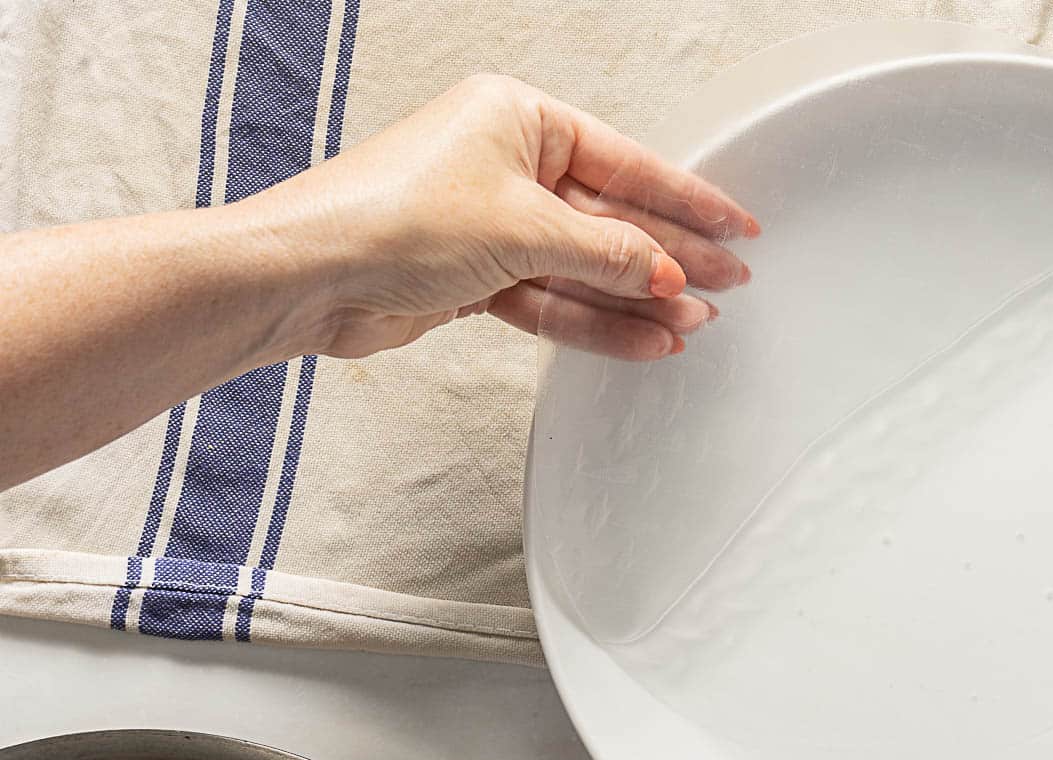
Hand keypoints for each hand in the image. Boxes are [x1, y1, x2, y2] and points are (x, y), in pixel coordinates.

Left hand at [264, 73, 758, 360]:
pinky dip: (594, 323)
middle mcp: (506, 165)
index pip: (626, 162)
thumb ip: (606, 254)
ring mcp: (492, 224)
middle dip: (669, 257)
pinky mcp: (476, 277)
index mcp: (517, 119)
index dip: (687, 199)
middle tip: (727, 284)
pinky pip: (553, 301)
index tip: (735, 227)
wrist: (311, 278)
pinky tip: (644, 341)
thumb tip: (666, 273)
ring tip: (693, 325)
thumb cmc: (393, 218)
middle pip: (610, 217)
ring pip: (585, 267)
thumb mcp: (524, 228)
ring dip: (638, 300)